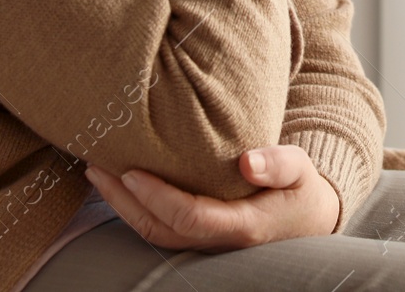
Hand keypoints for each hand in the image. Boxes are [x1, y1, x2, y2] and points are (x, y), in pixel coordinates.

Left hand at [84, 144, 339, 250]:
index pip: (189, 217)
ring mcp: (205, 242)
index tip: (131, 171)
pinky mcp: (198, 235)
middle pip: (161, 230)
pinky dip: (134, 207)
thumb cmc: (301, 188)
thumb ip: (280, 163)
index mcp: (243, 226)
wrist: (307, 217)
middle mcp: (218, 241)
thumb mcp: (302, 170)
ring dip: (122, 205)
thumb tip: (248, 162)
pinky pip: (160, 227)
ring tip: (98, 172)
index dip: (157, 197)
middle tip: (97, 166)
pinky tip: (120, 183)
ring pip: (154, 233)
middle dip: (125, 202)